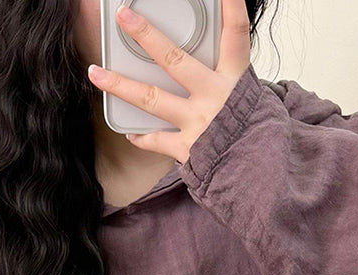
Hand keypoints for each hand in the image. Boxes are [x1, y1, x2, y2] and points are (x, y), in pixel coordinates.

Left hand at [86, 0, 251, 163]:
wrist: (260, 174)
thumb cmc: (255, 134)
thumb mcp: (250, 97)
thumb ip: (228, 77)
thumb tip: (210, 60)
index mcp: (235, 79)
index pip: (235, 33)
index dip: (230, 6)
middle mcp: (214, 96)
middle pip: (174, 60)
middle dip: (146, 35)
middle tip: (124, 16)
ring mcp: (198, 122)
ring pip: (151, 98)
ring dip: (120, 84)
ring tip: (96, 72)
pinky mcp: (188, 148)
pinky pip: (156, 140)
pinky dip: (142, 136)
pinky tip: (130, 131)